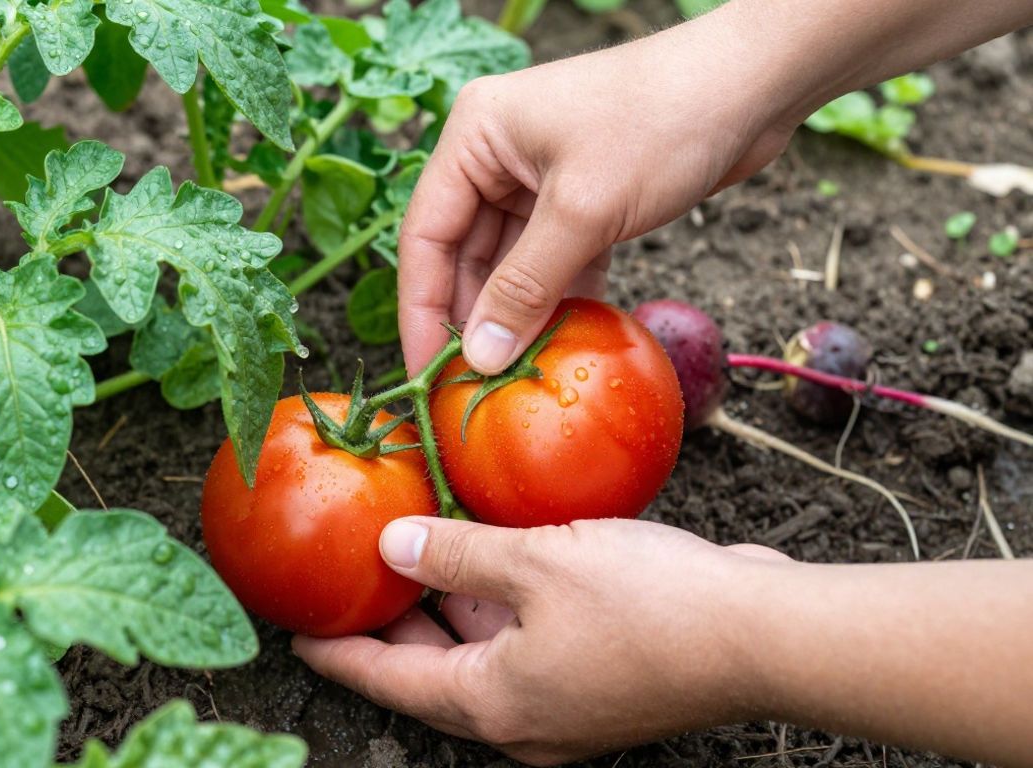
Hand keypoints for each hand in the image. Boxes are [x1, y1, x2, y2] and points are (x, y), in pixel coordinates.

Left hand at [293, 517, 790, 765]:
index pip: (387, 681)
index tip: (296, 631)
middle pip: (429, 672)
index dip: (337, 652)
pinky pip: (521, 646)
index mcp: (491, 704)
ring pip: (477, 655)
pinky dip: (495, 606)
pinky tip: (487, 555)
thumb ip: (455, 555)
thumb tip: (392, 549)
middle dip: (390, 625)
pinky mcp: (596, 682)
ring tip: (408, 554)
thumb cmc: (651, 605)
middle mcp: (520, 719)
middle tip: (349, 580)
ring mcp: (561, 705)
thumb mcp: (535, 562)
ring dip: (444, 609)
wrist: (765, 638)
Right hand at [396, 9, 797, 375]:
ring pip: (511, 263)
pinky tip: (564, 344)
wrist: (754, 85)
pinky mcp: (583, 198)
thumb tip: (480, 357)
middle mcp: (497, 155)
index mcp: (475, 136)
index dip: (422, 309)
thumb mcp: (583, 211)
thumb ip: (525, 287)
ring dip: (518, 316)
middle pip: (464, 254)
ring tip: (517, 376)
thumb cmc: (662, 122)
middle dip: (474, 319)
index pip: (425, 235)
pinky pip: (554, 261)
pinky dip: (559, 299)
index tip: (425, 375)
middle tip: (474, 387)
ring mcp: (540, 176)